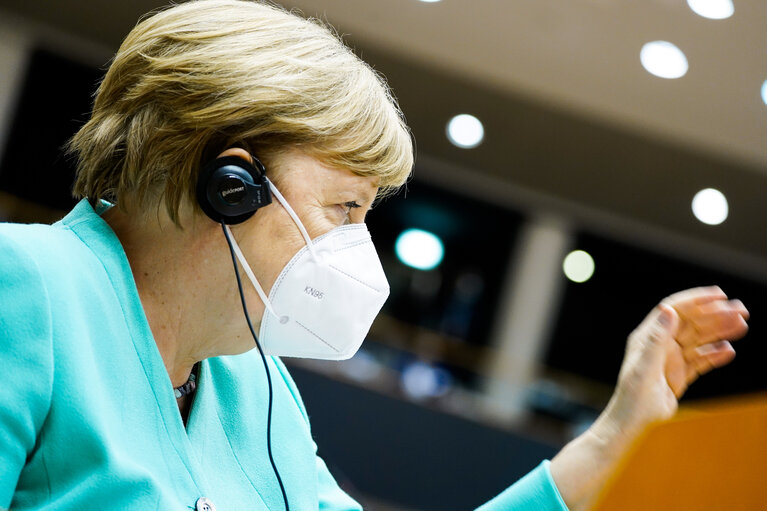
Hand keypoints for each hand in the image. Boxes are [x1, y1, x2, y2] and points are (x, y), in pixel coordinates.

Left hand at [550, 287, 748, 510]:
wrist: (633, 422)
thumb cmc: (633, 395)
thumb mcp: (644, 364)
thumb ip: (657, 337)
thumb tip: (668, 309)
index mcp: (648, 336)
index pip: (675, 309)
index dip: (697, 300)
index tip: (720, 295)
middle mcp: (660, 344)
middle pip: (692, 323)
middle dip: (716, 314)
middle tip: (741, 311)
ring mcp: (671, 359)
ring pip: (700, 340)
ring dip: (720, 331)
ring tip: (742, 326)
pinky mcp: (680, 375)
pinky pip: (701, 360)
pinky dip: (715, 355)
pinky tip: (728, 351)